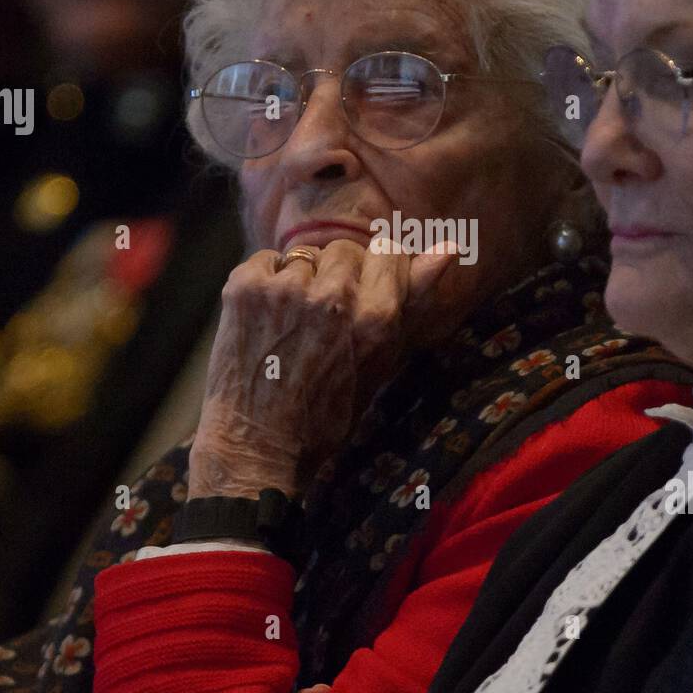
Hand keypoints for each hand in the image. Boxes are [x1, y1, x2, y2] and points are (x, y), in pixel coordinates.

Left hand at [189, 238, 455, 498]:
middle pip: (345, 251)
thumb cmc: (327, 413)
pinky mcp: (245, 287)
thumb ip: (413, 300)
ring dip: (301, 281)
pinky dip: (266, 282)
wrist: (257, 445)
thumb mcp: (381, 361)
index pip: (388, 252)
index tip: (364, 294)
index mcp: (376, 315)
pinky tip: (267, 318)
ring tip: (293, 323)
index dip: (376, 272)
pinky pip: (266, 259)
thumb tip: (448, 247)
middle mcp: (333, 295)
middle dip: (338, 275)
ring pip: (305, 256)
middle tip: (325, 317)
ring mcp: (286, 289)